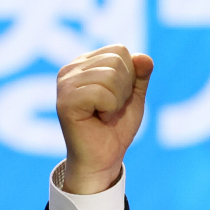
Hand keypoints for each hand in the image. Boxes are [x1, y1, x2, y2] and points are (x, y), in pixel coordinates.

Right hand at [56, 44, 152, 193]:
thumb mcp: (134, 97)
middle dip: (124, 89)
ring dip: (117, 101)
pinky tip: (98, 119)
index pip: (119, 50)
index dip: (130, 76)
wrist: (103, 159)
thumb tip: (144, 57)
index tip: (118, 97)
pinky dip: (109, 109)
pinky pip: (102, 93)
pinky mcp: (65, 101)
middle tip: (111, 108)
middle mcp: (70, 69)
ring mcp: (65, 83)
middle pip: (116, 61)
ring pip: (110, 76)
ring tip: (104, 114)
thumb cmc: (115, 127)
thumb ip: (140, 75)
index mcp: (85, 63)